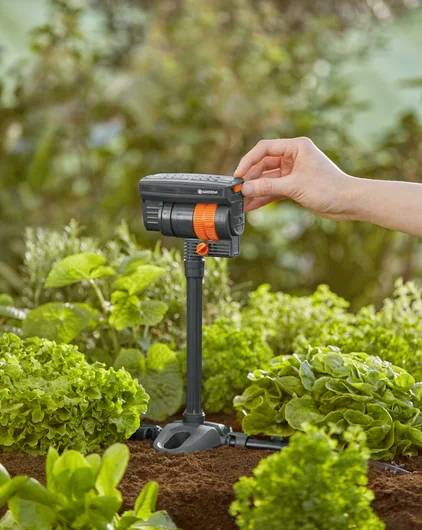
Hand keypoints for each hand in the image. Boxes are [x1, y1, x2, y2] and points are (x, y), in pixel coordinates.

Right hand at [234, 137, 354, 219]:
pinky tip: (252, 206)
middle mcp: (294, 156)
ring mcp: (294, 171)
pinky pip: (274, 189)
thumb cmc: (329, 188)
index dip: (248, 161)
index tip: (238, 175)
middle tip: (238, 191)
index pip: (264, 149)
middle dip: (250, 178)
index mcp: (296, 147)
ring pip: (268, 178)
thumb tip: (245, 189)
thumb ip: (267, 186)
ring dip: (255, 190)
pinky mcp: (295, 185)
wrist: (349, 203)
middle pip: (264, 164)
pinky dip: (264, 197)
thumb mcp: (294, 186)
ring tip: (242, 202)